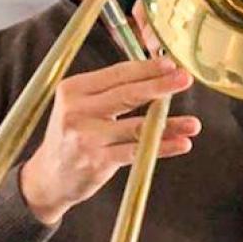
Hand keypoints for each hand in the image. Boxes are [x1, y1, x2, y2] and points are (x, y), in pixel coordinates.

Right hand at [20, 57, 199, 224]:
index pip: (116, 73)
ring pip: (136, 126)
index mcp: (73, 89)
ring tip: (194, 123)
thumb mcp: (79, 106)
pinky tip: (181, 144)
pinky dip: (161, 147)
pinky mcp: (97, 162)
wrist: (48, 177)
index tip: (170, 64)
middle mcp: (76, 111)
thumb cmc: (72, 136)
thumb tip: (155, 75)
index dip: (146, 68)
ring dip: (168, 123)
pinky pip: (136, 151)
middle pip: (127, 94)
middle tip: (184, 79)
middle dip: (160, 86)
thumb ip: (109, 90)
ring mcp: (86, 138)